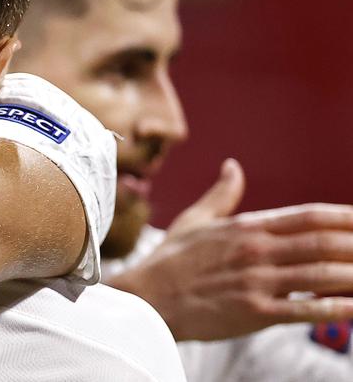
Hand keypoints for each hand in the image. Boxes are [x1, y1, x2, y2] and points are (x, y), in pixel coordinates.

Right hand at [107, 158, 352, 340]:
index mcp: (246, 227)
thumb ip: (222, 194)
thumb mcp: (195, 220)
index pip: (308, 216)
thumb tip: (233, 166)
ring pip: (321, 275)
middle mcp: (256, 250)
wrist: (146, 298)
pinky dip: (334, 309)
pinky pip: (304, 310)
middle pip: (323, 243)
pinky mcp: (254, 312)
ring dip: (352, 274)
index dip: (345, 217)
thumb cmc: (169, 261)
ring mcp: (257, 281)